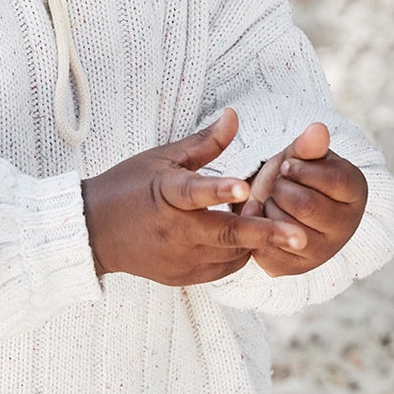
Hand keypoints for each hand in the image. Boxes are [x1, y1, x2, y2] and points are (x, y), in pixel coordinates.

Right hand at [81, 109, 297, 285]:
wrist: (93, 233)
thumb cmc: (128, 187)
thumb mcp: (161, 159)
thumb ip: (203, 143)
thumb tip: (234, 116)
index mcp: (165, 195)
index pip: (194, 191)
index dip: (219, 188)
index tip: (246, 184)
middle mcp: (173, 231)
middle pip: (225, 234)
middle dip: (265, 234)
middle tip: (301, 237)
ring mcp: (179, 258)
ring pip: (230, 254)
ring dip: (256, 242)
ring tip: (287, 233)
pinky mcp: (183, 277)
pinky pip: (222, 268)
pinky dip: (239, 254)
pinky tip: (250, 240)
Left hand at [234, 122, 367, 275]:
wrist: (276, 205)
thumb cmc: (294, 176)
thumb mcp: (301, 156)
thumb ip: (309, 146)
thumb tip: (318, 128)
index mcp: (355, 193)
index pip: (334, 180)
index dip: (303, 169)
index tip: (288, 165)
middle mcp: (346, 227)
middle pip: (307, 205)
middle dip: (282, 188)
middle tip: (279, 184)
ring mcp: (322, 251)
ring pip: (286, 226)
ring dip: (269, 207)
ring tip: (274, 201)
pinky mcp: (295, 267)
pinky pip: (268, 247)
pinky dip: (257, 228)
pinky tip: (263, 219)